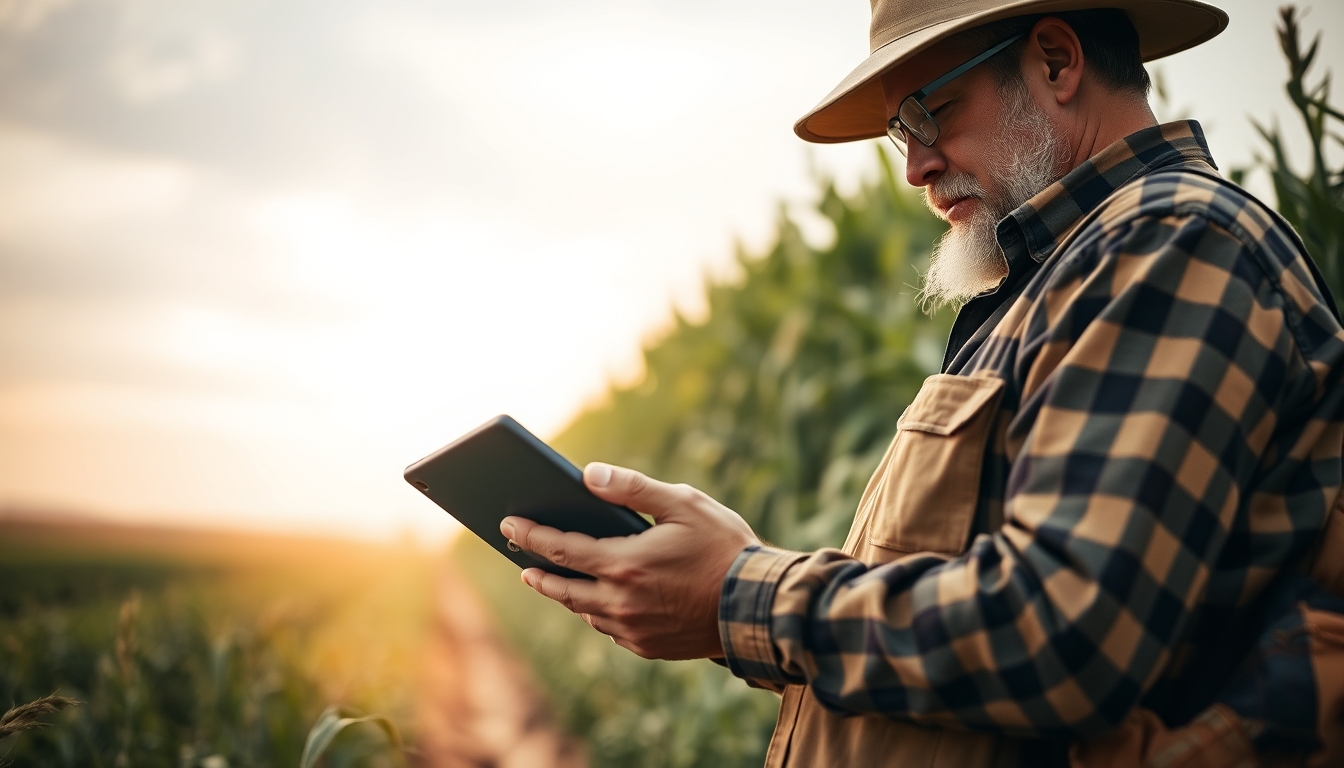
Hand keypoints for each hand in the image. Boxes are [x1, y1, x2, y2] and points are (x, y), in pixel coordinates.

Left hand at [499, 463, 758, 659]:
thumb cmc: (725, 547)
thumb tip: (588, 475)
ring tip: (553, 579)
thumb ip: (632, 488)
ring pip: (585, 612)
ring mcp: (633, 630)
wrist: (760, 607)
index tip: (508, 524)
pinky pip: (611, 630)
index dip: (529, 534)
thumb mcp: (683, 503)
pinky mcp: (648, 647)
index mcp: (624, 563)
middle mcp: (621, 602)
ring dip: (566, 594)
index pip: (560, 547)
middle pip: (563, 588)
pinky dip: (598, 613)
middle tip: (521, 562)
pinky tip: (598, 601)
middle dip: (538, 572)